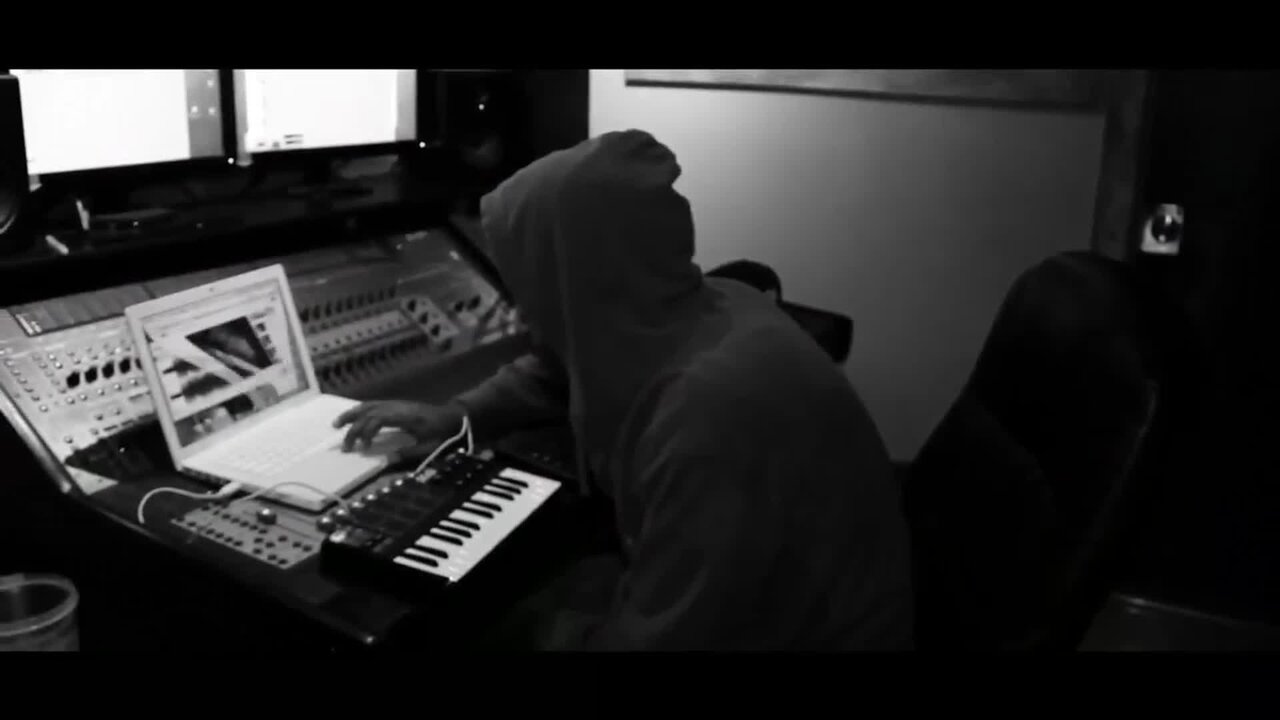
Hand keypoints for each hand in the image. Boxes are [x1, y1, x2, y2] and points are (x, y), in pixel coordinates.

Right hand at [333, 400, 464, 451]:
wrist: (455, 418)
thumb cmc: (444, 434)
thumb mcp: (429, 447)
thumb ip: (408, 453)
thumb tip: (386, 460)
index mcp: (405, 416)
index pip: (376, 419)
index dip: (365, 432)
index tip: (363, 448)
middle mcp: (397, 406)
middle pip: (368, 411)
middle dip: (352, 426)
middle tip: (344, 444)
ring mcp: (397, 404)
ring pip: (369, 405)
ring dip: (352, 414)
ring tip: (336, 424)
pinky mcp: (397, 405)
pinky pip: (374, 405)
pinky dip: (360, 411)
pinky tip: (353, 418)